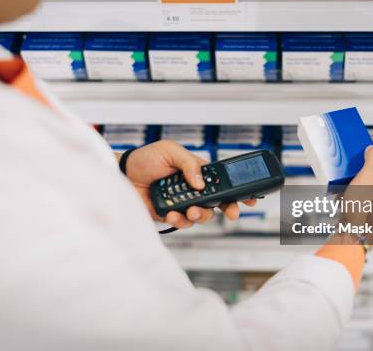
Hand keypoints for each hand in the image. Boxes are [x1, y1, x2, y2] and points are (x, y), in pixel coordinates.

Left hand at [125, 140, 255, 228]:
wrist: (122, 175)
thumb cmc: (145, 159)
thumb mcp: (169, 150)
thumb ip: (189, 164)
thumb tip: (201, 182)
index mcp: (197, 172)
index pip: (222, 182)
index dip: (237, 191)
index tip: (250, 199)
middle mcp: (192, 189)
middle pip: (218, 202)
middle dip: (226, 208)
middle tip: (230, 212)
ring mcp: (182, 203)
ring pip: (202, 215)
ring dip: (200, 215)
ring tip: (190, 211)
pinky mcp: (170, 215)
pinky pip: (182, 222)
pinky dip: (179, 220)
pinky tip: (171, 212)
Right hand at [336, 138, 372, 244]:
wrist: (351, 235)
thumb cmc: (363, 211)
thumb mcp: (370, 175)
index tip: (371, 142)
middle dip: (369, 159)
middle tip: (359, 155)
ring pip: (372, 178)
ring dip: (358, 172)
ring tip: (348, 172)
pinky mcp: (368, 208)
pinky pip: (361, 191)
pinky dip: (352, 186)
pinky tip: (342, 188)